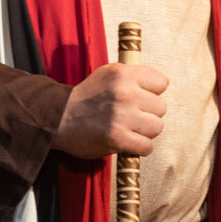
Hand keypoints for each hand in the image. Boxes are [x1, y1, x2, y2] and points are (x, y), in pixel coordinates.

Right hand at [51, 63, 167, 159]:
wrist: (58, 117)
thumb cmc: (87, 96)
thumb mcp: (108, 74)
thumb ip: (134, 75)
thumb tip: (161, 84)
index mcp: (123, 75)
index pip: (162, 83)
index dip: (152, 92)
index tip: (140, 98)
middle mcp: (125, 93)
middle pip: (161, 107)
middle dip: (149, 113)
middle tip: (132, 116)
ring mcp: (122, 116)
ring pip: (156, 127)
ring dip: (145, 132)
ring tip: (130, 129)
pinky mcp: (117, 138)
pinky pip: (147, 146)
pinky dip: (139, 147)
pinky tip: (128, 142)